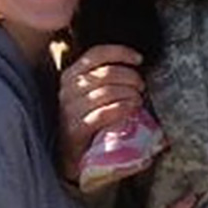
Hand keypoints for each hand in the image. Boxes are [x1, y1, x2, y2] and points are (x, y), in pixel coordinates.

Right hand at [58, 44, 143, 181]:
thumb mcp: (92, 93)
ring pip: (107, 92)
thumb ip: (105, 77)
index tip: (139, 59)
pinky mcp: (76, 129)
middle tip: (141, 87)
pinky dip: (123, 108)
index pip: (96, 54)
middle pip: (106, 73)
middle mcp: (67, 90)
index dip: (120, 52)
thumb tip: (135, 64)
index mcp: (71, 75)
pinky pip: (104, 113)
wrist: (71, 155)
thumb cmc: (87, 119)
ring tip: (138, 100)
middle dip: (131, 77)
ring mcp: (69, 110)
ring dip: (130, 94)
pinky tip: (132, 109)